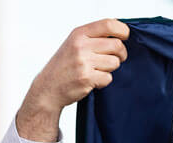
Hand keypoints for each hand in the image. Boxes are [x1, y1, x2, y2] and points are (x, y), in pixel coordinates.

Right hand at [16, 19, 129, 141]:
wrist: (48, 89)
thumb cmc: (63, 66)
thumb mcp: (74, 44)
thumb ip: (93, 37)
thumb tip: (119, 35)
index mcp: (79, 34)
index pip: (109, 24)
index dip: (122, 30)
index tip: (125, 37)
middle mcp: (81, 46)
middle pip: (116, 45)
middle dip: (121, 53)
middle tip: (117, 58)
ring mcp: (83, 63)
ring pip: (115, 62)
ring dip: (110, 69)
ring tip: (98, 70)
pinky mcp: (86, 78)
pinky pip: (108, 78)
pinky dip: (103, 81)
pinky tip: (92, 81)